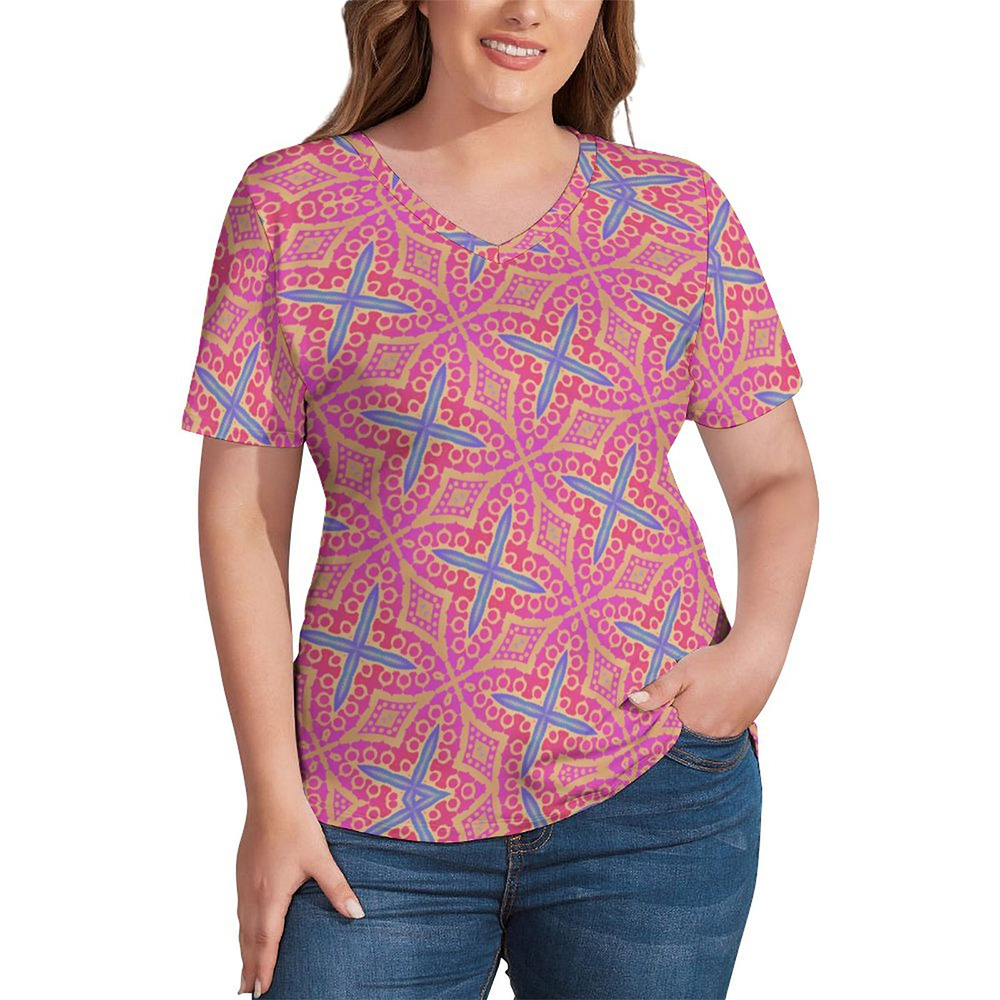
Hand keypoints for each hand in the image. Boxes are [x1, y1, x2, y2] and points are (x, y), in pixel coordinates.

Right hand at [236, 798, 365, 996]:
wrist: (271, 799)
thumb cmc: (296, 826)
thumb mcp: (320, 859)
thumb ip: (337, 888)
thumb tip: (357, 914)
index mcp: (271, 896)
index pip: (266, 942)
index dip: (264, 968)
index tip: (261, 992)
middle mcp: (252, 894)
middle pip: (249, 939)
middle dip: (249, 967)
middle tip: (248, 993)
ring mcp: (244, 883)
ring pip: (242, 925)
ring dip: (244, 950)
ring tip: (245, 972)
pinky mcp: (243, 871)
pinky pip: (241, 909)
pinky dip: (243, 928)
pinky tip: (247, 930)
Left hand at [625, 641, 768, 738]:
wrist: (755, 657)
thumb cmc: (715, 662)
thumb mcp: (682, 671)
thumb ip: (658, 690)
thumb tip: (632, 702)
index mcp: (689, 722)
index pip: (666, 732)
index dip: (659, 723)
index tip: (655, 711)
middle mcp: (708, 734)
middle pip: (685, 736)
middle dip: (678, 726)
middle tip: (678, 705)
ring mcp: (727, 733)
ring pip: (704, 736)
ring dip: (697, 726)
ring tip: (697, 705)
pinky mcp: (742, 728)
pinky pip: (722, 733)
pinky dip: (714, 724)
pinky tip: (714, 707)